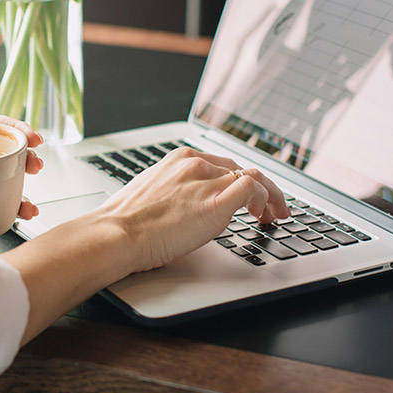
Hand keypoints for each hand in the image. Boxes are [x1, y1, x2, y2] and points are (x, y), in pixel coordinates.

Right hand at [98, 146, 289, 272]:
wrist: (117, 233)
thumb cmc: (125, 222)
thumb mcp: (152, 193)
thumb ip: (175, 190)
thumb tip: (186, 206)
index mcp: (180, 159)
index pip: (222, 164)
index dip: (239, 180)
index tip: (247, 196)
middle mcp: (196, 164)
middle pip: (242, 170)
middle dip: (260, 189)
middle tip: (268, 208)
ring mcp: (207, 181)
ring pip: (255, 178)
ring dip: (271, 196)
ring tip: (275, 214)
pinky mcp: (216, 203)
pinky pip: (254, 190)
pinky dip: (267, 199)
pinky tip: (266, 214)